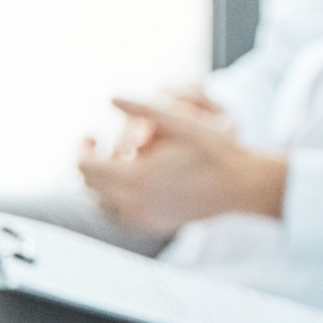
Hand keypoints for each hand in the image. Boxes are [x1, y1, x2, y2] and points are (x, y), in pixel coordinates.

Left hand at [82, 94, 288, 235]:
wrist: (241, 185)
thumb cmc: (215, 150)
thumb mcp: (182, 121)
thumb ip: (144, 109)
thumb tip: (111, 96)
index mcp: (135, 176)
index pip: (84, 166)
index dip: (81, 148)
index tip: (91, 134)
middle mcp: (133, 203)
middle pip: (89, 185)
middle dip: (90, 163)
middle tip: (101, 145)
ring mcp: (142, 219)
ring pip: (100, 202)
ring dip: (101, 182)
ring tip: (118, 163)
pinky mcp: (151, 226)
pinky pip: (118, 215)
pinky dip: (115, 200)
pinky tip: (132, 182)